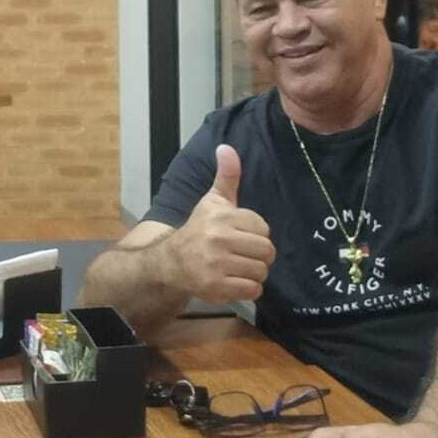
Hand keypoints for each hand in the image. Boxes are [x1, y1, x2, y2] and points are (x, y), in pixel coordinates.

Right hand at [166, 145, 275, 301]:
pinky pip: (252, 290)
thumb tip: (226, 147)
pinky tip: (234, 282)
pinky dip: (248, 289)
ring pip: (261, 271)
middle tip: (243, 255)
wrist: (171, 262)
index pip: (263, 228)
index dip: (255, 234)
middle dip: (258, 256)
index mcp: (221, 216)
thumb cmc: (199, 230)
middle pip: (266, 251)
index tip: (239, 235)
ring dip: (254, 273)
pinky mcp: (216, 287)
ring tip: (238, 268)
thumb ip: (226, 176)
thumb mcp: (212, 201)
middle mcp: (218, 239)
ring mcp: (216, 265)